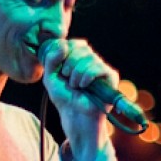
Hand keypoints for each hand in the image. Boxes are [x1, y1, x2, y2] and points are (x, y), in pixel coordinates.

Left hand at [40, 38, 114, 160]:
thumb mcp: (50, 77)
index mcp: (79, 58)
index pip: (73, 43)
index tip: (59, 70)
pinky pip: (98, 67)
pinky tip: (83, 86)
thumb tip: (63, 44)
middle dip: (69, 64)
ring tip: (75, 87)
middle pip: (81, 47)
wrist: (74, 118)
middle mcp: (92, 60)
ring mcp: (102, 68)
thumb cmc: (64, 99)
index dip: (63, 53)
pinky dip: (87, 76)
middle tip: (67, 79)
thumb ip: (51, 59)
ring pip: (88, 57)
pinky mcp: (110, 77)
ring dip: (76, 74)